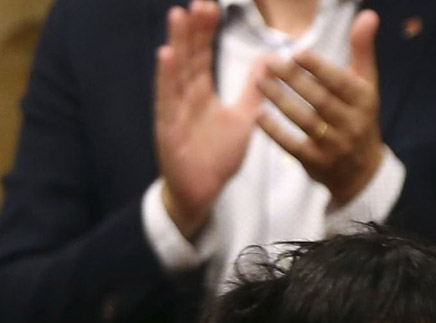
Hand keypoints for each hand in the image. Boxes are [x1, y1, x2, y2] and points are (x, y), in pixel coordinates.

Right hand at [154, 0, 263, 239]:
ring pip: (176, 73)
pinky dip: (166, 78)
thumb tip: (269, 60)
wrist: (199, 191)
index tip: (211, 5)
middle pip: (189, 57)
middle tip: (198, 2)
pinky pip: (166, 100)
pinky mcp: (167, 128)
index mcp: (201, 93)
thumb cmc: (215, 155)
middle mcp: (185, 96)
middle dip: (193, 29)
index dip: (206, 31)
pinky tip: (166, 56)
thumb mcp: (242, 119)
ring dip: (177, 44)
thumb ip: (252, 90)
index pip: (203, 55)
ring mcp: (174, 110)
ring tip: (178, 16)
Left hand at [258, 10, 385, 206]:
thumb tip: (368, 14)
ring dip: (280, 100)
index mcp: (364, 101)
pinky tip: (258, 114)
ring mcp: (335, 146)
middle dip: (293, 80)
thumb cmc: (359, 116)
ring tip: (260, 82)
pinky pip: (293, 146)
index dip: (317, 67)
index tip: (295, 53)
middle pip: (319, 100)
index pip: (339, 82)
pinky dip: (275, 131)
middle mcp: (352, 124)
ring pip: (305, 121)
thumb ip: (362, 49)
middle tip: (270, 63)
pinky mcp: (318, 163)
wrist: (362, 170)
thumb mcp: (365, 84)